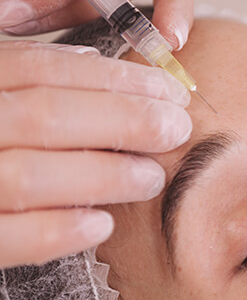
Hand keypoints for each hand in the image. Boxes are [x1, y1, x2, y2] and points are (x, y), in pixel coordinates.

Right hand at [0, 40, 191, 268]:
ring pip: (29, 175)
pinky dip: (56, 232)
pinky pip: (6, 238)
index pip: (40, 69)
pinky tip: (101, 226)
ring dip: (102, 175)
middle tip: (176, 130)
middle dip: (122, 121)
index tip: (170, 90)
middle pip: (44, 115)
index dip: (112, 79)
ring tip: (151, 178)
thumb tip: (91, 61)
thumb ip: (21, 76)